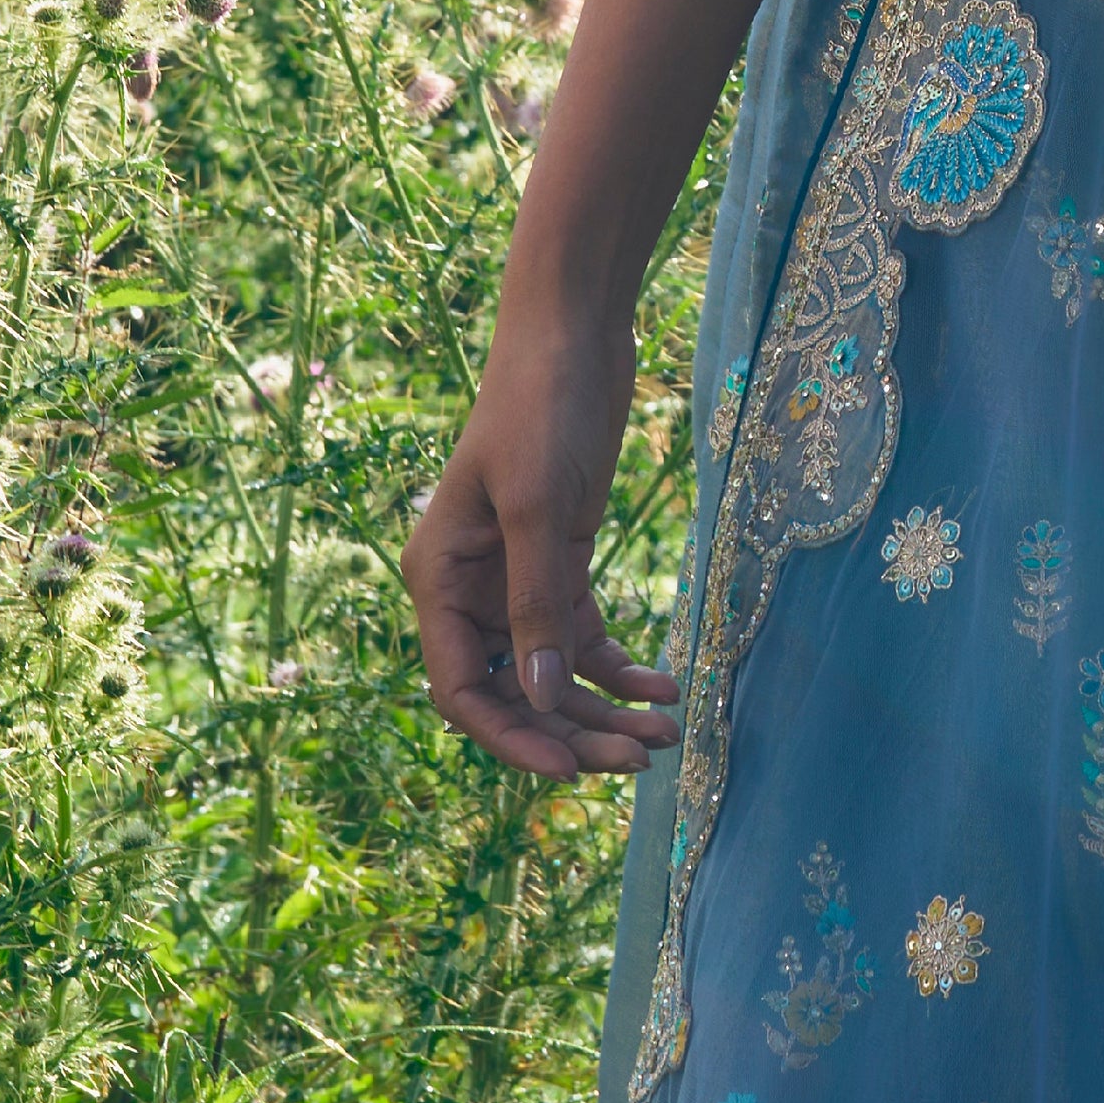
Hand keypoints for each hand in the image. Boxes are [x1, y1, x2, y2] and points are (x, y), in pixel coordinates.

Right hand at [411, 301, 675, 778]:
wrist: (574, 335)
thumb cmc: (538, 407)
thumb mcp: (535, 505)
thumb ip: (535, 601)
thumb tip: (536, 695)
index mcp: (437, 580)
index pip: (462, 689)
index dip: (510, 736)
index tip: (569, 768)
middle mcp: (470, 591)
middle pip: (515, 690)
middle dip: (573, 730)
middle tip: (642, 758)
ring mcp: (517, 581)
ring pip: (553, 672)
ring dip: (605, 708)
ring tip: (666, 732)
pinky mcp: (562, 563)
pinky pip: (584, 637)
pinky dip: (622, 667)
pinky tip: (666, 685)